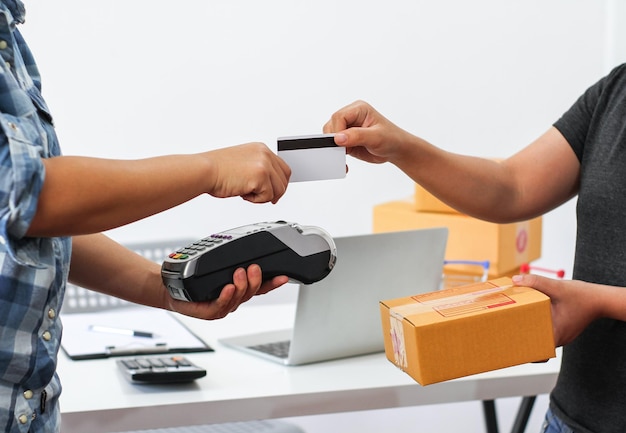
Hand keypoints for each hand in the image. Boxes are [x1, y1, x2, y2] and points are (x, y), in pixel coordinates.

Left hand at [166, 264, 288, 319]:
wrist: (173, 289)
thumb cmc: (195, 280)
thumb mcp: (217, 267)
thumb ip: (232, 262)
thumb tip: (245, 249)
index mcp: (239, 290)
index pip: (260, 287)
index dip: (273, 283)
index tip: (284, 276)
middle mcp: (234, 299)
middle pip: (252, 292)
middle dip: (255, 280)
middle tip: (253, 268)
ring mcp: (223, 306)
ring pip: (239, 298)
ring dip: (241, 285)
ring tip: (239, 273)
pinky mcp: (209, 312)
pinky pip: (221, 305)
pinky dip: (226, 296)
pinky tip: (228, 288)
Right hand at [205, 143, 290, 203]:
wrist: (204, 170)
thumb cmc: (216, 169)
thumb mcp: (242, 163)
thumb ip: (257, 168)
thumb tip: (267, 183)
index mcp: (260, 149)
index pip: (282, 168)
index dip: (279, 182)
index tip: (274, 191)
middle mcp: (264, 154)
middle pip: (284, 178)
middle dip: (276, 192)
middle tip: (264, 198)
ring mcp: (264, 164)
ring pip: (278, 189)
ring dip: (263, 196)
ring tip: (246, 192)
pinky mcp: (261, 176)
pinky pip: (268, 196)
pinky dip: (255, 200)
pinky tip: (242, 193)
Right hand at [323, 100, 412, 163]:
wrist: (397, 150)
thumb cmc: (392, 139)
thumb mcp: (376, 137)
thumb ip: (357, 136)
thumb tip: (338, 138)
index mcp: (358, 109)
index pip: (339, 116)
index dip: (337, 130)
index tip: (340, 143)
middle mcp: (351, 117)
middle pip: (331, 125)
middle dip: (334, 140)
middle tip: (344, 152)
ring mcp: (348, 129)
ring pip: (330, 136)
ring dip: (335, 149)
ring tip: (344, 158)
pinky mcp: (347, 140)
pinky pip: (335, 147)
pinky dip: (337, 156)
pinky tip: (344, 162)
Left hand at [512, 274, 603, 346]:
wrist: (600, 299)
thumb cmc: (582, 296)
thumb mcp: (557, 287)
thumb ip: (536, 282)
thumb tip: (516, 280)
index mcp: (557, 335)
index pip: (538, 352)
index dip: (524, 352)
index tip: (511, 346)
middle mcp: (558, 339)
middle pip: (536, 345)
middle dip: (521, 339)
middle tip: (505, 332)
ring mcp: (560, 335)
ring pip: (541, 337)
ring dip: (529, 330)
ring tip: (512, 322)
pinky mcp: (561, 329)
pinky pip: (546, 330)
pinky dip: (537, 325)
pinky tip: (528, 315)